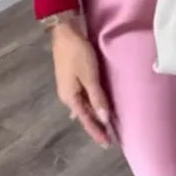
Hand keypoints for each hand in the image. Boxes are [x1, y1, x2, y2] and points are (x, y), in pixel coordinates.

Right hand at [50, 20, 112, 147]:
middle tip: (110, 137)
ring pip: (84, 105)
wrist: (65, 31)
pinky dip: (91, 103)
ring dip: (94, 115)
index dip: (97, 132)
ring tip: (105, 125)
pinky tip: (94, 106)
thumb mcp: (89, 76)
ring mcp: (69, 86)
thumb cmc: (77, 53)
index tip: (108, 144)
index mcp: (70, 97)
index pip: (86, 119)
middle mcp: (68, 95)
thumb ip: (97, 98)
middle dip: (96, 125)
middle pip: (84, 114)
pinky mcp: (73, 77)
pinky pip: (84, 96)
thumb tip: (104, 119)